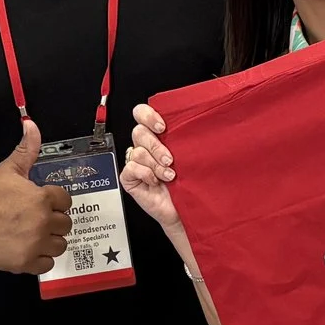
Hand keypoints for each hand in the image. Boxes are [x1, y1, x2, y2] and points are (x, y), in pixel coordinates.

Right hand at [0, 120, 71, 274]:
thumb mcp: (8, 169)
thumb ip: (26, 149)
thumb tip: (31, 124)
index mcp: (43, 198)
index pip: (66, 201)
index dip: (54, 201)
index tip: (40, 203)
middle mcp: (43, 222)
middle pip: (65, 224)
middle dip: (53, 221)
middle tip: (35, 219)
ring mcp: (35, 244)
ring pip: (60, 245)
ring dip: (50, 240)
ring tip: (34, 235)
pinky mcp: (26, 262)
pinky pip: (47, 263)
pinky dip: (40, 259)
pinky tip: (28, 248)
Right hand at [120, 103, 185, 238]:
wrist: (184, 210)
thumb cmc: (189, 184)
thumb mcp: (190, 156)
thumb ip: (184, 139)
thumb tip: (194, 122)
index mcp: (158, 136)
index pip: (142, 114)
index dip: (148, 115)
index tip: (162, 127)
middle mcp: (146, 146)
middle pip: (139, 132)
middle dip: (156, 146)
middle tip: (170, 159)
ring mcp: (136, 162)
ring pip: (137, 151)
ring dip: (155, 164)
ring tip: (169, 175)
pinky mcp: (129, 177)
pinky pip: (131, 167)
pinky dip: (146, 174)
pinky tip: (156, 181)